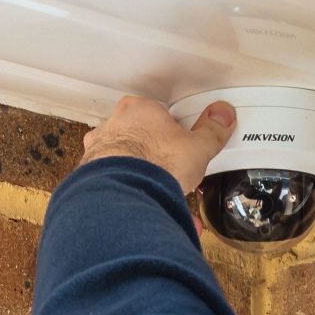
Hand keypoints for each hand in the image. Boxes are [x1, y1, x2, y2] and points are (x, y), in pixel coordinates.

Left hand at [79, 94, 235, 195]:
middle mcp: (114, 126)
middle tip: (174, 170)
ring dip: (142, 174)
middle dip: (157, 154)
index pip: (160, 114)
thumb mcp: (198, 146)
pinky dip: (130, 191)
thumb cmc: (153, 164)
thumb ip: (211, 131)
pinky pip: (117, 181)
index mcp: (139, 110)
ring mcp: (100, 150)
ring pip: (126, 160)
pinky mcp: (93, 176)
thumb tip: (221, 116)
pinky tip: (148, 204)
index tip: (184, 145)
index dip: (175, 132)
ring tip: (162, 192)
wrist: (124, 193)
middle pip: (141, 136)